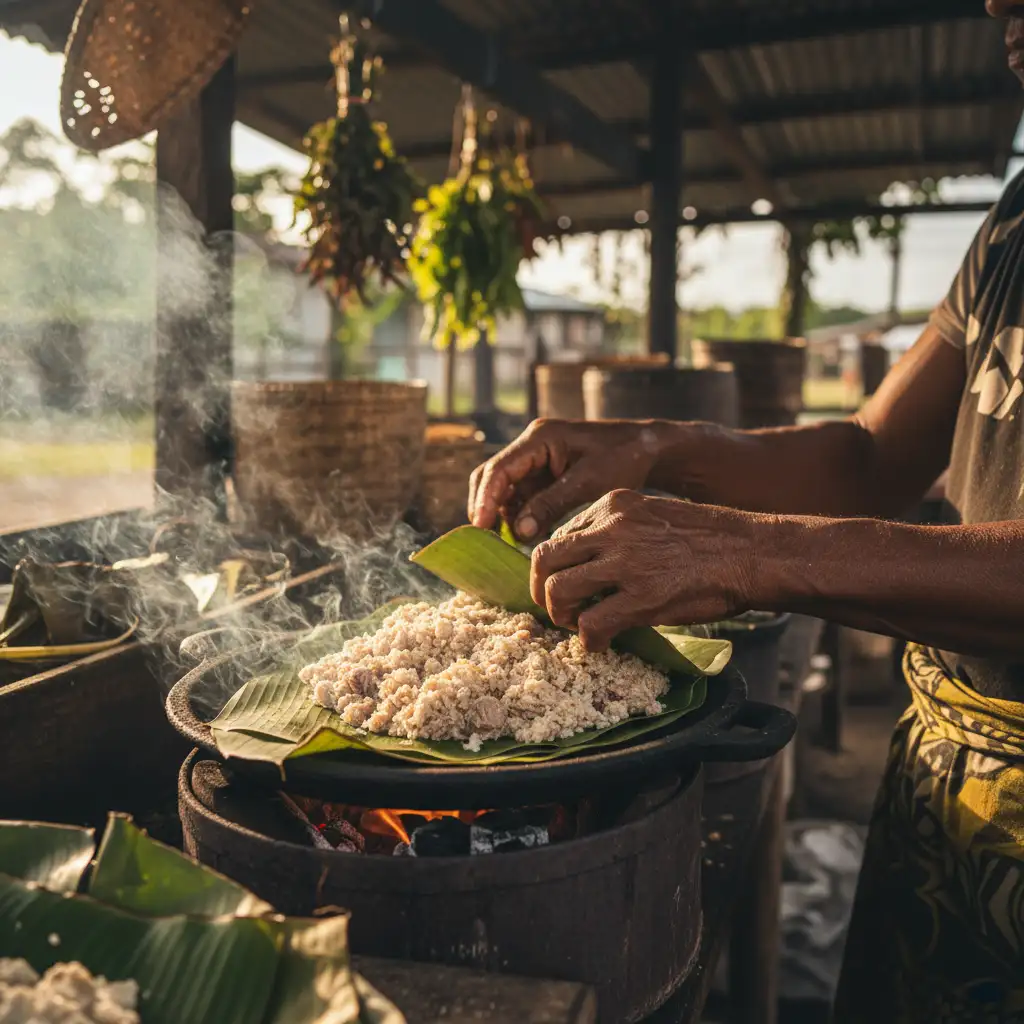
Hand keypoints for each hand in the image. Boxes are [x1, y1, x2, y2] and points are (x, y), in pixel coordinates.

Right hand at [468, 418, 669, 540]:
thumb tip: (518, 532)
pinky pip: (521, 495)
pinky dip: (519, 514)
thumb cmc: (622, 458)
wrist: (646, 448)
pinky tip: (525, 534)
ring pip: (504, 488)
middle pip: (492, 476)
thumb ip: (551, 505)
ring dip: (504, 514)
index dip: (486, 499)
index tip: (481, 526)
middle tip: (487, 538)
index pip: (499, 469)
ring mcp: (536, 459)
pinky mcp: (543, 473)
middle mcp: (531, 445)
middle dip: (487, 506)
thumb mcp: (587, 483)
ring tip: (511, 541)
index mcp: (540, 438)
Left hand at [531, 490, 770, 650]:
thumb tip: (588, 566)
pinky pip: (592, 623)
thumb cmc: (709, 539)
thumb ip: (617, 532)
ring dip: (560, 615)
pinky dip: (589, 640)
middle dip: (542, 589)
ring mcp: (624, 562)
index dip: (556, 565)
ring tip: (577, 626)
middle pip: (545, 558)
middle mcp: (611, 527)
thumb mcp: (653, 516)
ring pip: (559, 590)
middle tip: (557, 608)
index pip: (560, 534)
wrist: (752, 553)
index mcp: (613, 504)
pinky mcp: (640, 597)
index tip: (564, 583)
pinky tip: (602, 644)